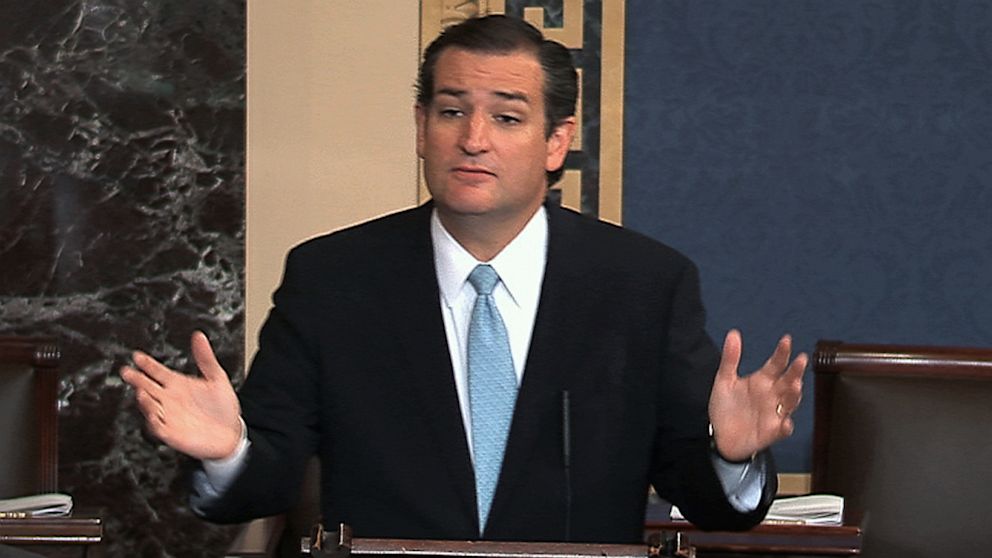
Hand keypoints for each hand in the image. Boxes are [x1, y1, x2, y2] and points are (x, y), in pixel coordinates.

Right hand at [120, 331, 241, 459]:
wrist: (231, 432)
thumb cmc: (223, 406)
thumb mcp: (217, 378)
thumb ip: (206, 358)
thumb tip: (199, 335)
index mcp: (177, 384)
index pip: (157, 372)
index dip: (147, 364)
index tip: (137, 356)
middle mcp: (169, 399)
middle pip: (148, 387)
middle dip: (137, 380)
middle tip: (127, 371)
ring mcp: (169, 416)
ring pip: (150, 406)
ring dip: (144, 400)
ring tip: (141, 391)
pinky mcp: (172, 433)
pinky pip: (158, 427)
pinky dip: (153, 420)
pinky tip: (153, 413)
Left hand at [707, 329, 805, 461]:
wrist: (720, 436)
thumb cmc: (726, 408)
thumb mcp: (724, 381)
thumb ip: (731, 358)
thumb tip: (733, 333)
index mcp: (762, 381)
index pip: (776, 364)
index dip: (782, 352)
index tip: (786, 340)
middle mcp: (772, 395)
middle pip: (788, 381)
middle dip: (795, 371)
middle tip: (801, 360)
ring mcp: (774, 413)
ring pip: (790, 402)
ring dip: (794, 395)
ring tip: (796, 385)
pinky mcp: (772, 431)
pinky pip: (782, 429)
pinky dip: (786, 426)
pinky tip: (786, 422)